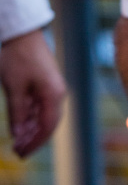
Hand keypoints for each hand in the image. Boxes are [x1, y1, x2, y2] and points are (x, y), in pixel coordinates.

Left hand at [0, 28, 65, 156]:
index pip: (47, 127)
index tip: (21, 153)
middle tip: (17, 151)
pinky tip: (20, 124)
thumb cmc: (18, 57)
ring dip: (30, 129)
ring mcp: (51, 87)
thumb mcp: (14, 88)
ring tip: (16, 141)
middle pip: (47, 123)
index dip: (35, 143)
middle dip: (33, 139)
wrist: (21, 31)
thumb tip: (18, 135)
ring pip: (42, 115)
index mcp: (53, 95)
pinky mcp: (43, 82)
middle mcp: (57, 93)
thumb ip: (17, 113)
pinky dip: (29, 116)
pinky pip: (38, 105)